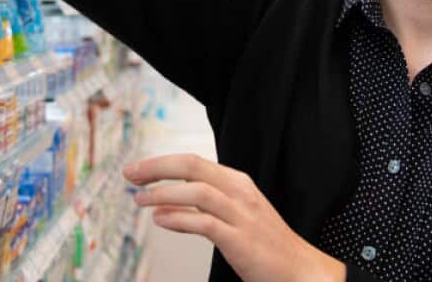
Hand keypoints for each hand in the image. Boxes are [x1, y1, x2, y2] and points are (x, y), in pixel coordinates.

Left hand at [125, 154, 345, 281]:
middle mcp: (240, 193)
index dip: (161, 162)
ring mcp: (242, 215)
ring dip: (163, 193)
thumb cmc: (265, 244)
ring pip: (197, 191)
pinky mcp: (240, 239)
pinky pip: (204, 222)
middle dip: (156, 168)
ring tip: (141, 200)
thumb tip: (166, 201)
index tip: (138, 169)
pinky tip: (161, 220)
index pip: (193, 161)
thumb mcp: (236, 213)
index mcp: (238, 182)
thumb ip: (206, 203)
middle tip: (130, 174)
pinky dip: (179, 218)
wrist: (300, 269)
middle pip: (192, 167)